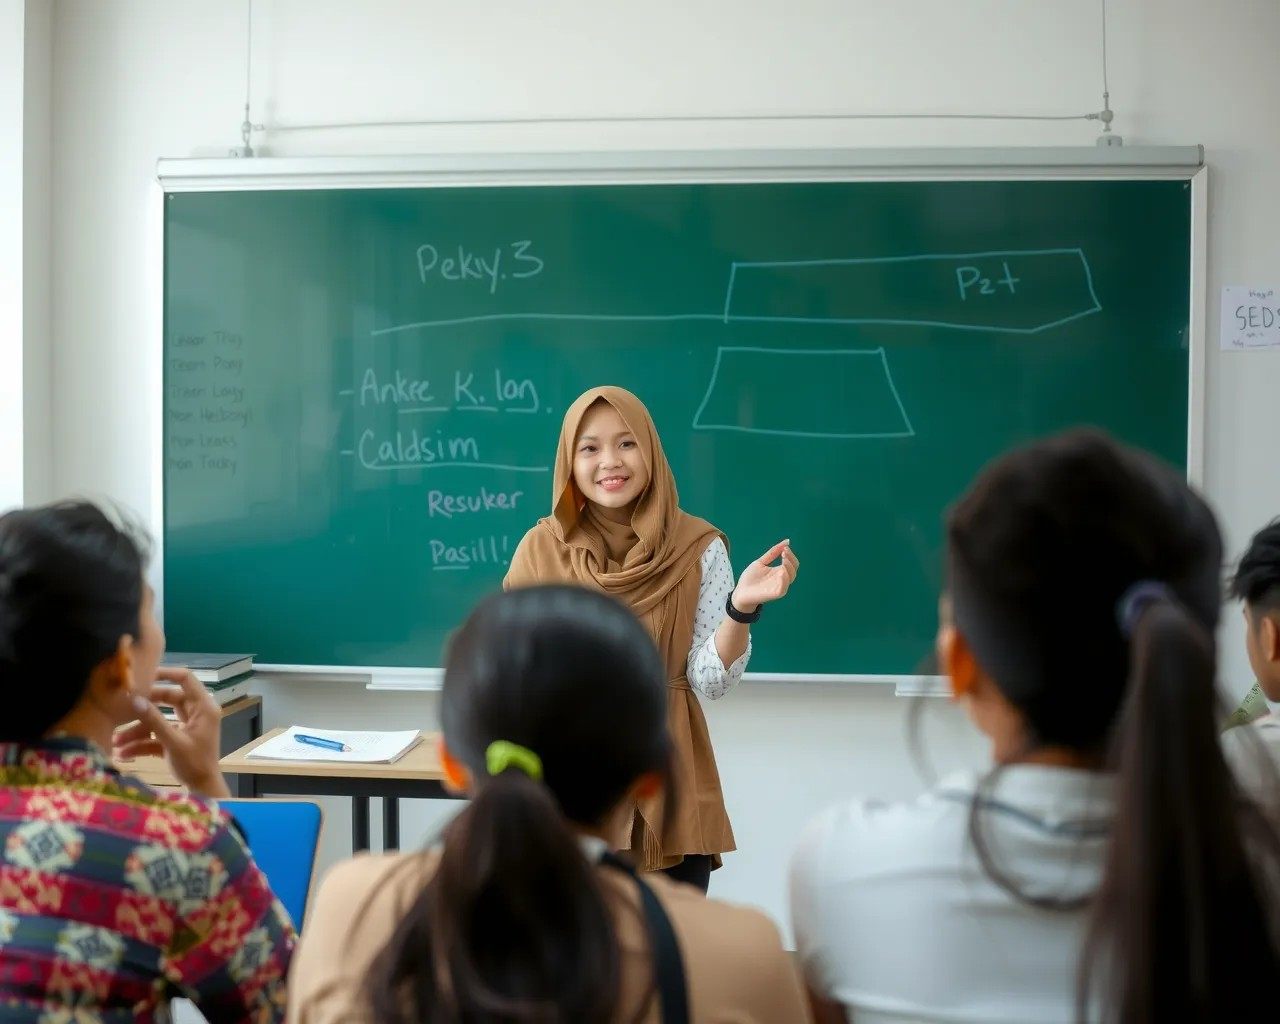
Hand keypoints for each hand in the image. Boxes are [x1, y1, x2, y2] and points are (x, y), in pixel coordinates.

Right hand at [113, 667, 229, 798]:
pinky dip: (143, 743)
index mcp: (203, 707)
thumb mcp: (173, 742)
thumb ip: (154, 720)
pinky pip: (158, 735)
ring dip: (138, 731)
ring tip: (115, 742)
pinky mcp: (177, 740)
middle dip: (144, 708)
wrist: (202, 790)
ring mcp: (186, 726)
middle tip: (123, 708)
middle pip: (167, 699)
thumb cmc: (194, 764)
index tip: (143, 674)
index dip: (166, 673)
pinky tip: (124, 753)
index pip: (185, 679)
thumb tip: (135, 700)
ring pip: (159, 720)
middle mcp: (196, 713)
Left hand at [731, 540, 799, 610]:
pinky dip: (784, 578)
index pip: (792, 563)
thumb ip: (773, 553)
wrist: (740, 591)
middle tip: (784, 552)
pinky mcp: (776, 594)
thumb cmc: (750, 578)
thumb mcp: (761, 562)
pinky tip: (781, 571)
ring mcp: (780, 587)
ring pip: (791, 577)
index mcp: (779, 572)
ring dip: (789, 566)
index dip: (790, 555)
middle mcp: (782, 579)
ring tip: (783, 559)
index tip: (785, 548)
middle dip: (791, 559)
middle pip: (794, 569)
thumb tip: (787, 541)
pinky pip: (784, 587)